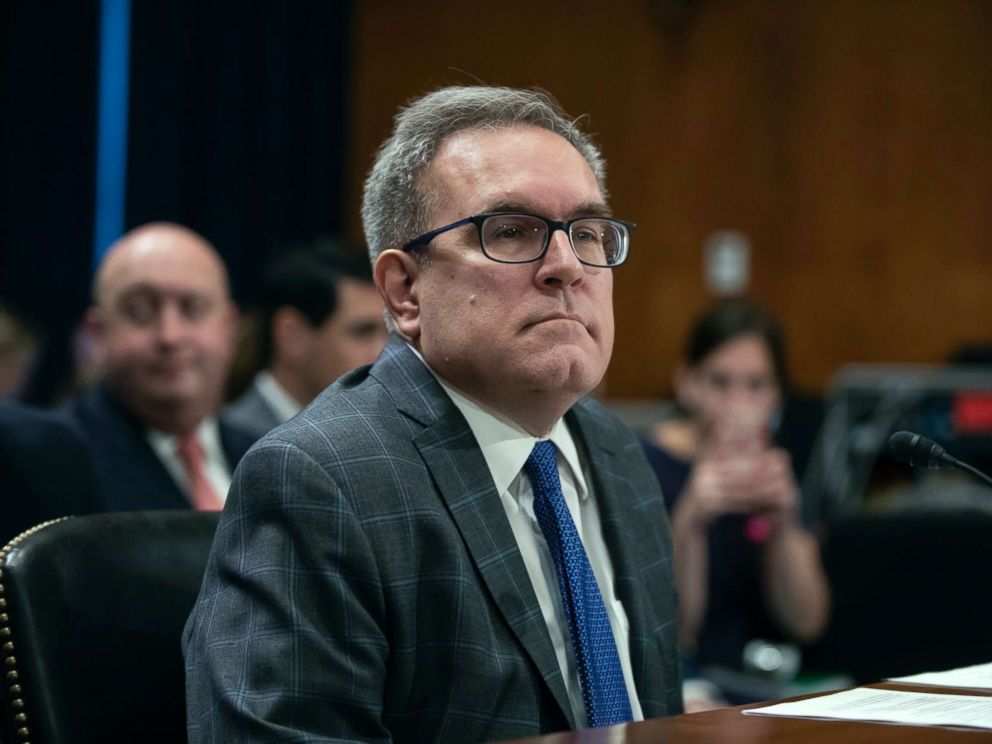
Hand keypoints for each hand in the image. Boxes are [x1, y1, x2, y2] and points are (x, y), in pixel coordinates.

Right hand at [676, 446, 798, 532]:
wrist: (687, 520)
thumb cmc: (706, 496)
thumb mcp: (712, 475)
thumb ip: (723, 458)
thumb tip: (744, 441)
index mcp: (705, 463)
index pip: (732, 456)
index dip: (750, 454)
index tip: (769, 455)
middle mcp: (703, 474)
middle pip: (737, 472)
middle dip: (758, 473)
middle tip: (777, 474)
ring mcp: (703, 490)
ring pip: (738, 489)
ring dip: (758, 490)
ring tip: (774, 491)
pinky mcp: (706, 505)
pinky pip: (733, 504)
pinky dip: (749, 504)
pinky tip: (761, 505)